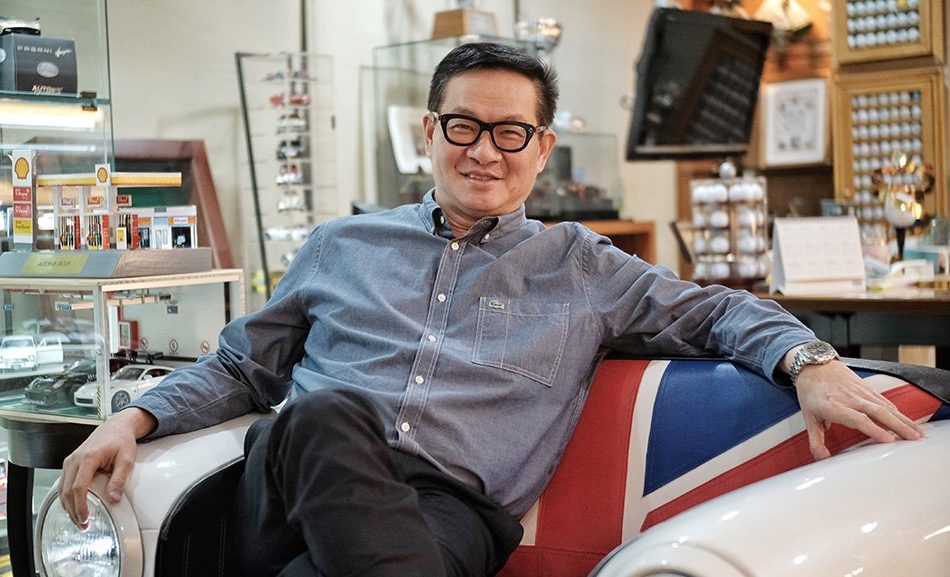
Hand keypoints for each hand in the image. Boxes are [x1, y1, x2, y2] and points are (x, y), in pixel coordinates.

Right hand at [59, 407, 156, 527]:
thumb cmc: (121, 440)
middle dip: (73, 510)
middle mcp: (75, 459)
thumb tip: (114, 498)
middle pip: (67, 490)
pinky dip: (67, 497)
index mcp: (88, 457)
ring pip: (62, 488)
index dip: (80, 505)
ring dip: (68, 506)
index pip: (79, 486)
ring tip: (79, 520)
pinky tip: (73, 507)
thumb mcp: (126, 459)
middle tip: (83, 524)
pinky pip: (64, 483)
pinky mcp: (70, 463)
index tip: (85, 518)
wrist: (117, 426)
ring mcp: (70, 461)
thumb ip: (119, 479)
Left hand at [794, 360, 923, 459]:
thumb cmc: (810, 392)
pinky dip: (898, 411)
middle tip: (913, 439)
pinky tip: (907, 421)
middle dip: (898, 426)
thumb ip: (815, 440)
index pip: (858, 419)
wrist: (813, 365)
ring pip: (886, 406)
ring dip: (903, 420)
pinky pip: (884, 401)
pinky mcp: (867, 388)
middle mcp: (850, 398)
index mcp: (834, 407)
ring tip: (917, 433)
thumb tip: (822, 459)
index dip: (874, 429)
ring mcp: (860, 392)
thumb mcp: (808, 417)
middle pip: (878, 412)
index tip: (888, 440)